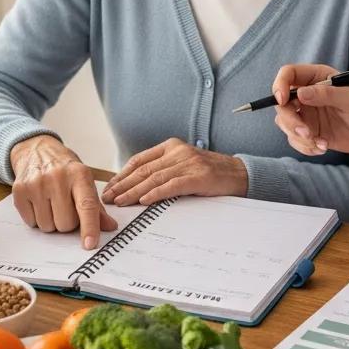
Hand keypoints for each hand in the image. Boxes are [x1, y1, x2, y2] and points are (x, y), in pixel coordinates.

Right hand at [10, 135, 117, 249]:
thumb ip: (96, 206)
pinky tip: (38, 202)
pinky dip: (36, 218)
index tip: (89, 244)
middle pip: (65, 223)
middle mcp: (57, 178)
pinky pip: (31, 223)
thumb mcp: (84, 181)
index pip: (86, 205)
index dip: (89, 227)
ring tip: (51, 203)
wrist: (36, 150)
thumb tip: (110, 227)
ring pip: (48, 226)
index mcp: (79, 174)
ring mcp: (36, 184)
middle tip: (65, 206)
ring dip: (51, 221)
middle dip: (67, 222)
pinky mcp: (19, 190)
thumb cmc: (64, 169)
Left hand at [101, 138, 248, 205]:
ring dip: (134, 191)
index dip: (122, 174)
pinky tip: (143, 200)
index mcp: (171, 146)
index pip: (140, 160)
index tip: (109, 187)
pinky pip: (172, 186)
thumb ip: (164, 170)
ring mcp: (189, 163)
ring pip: (154, 178)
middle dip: (123, 185)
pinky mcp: (198, 176)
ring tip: (120, 202)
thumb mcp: (184, 165)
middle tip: (108, 197)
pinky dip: (155, 193)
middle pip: (143, 170)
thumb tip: (136, 185)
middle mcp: (178, 152)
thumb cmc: (209, 173)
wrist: (240, 174)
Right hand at [272, 64, 348, 158]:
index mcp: (317, 77)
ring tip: (320, 143)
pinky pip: (294, 139)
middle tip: (305, 133)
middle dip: (289, 120)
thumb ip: (327, 95)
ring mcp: (307, 114)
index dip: (280, 85)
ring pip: (284, 122)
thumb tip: (300, 93)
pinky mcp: (309, 131)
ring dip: (298, 136)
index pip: (289, 74)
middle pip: (282, 102)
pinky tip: (323, 147)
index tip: (282, 100)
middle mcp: (308, 94)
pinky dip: (305, 146)